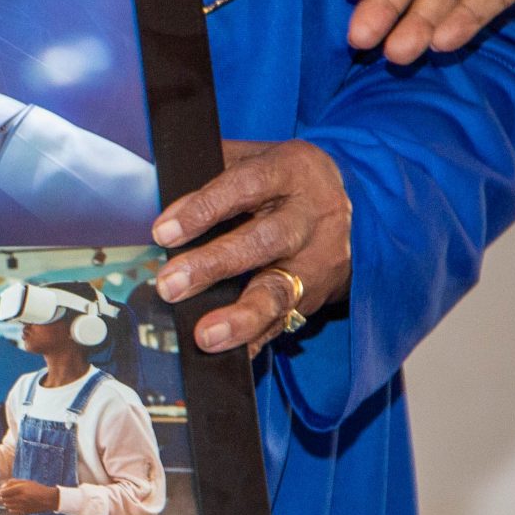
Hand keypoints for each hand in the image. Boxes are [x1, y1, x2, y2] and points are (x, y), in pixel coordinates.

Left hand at [0, 480, 61, 514]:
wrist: (48, 499)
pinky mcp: (23, 512)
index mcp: (20, 489)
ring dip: (7, 502)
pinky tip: (16, 504)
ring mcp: (22, 506)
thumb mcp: (26, 482)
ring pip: (7, 505)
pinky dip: (11, 508)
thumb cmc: (37, 489)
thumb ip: (13, 482)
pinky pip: (12, 511)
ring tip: (12, 499)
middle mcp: (20, 498)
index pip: (3, 492)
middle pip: (3, 499)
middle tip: (6, 494)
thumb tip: (3, 486)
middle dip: (3, 496)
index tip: (2, 490)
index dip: (1, 491)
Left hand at [152, 140, 351, 356]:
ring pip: (281, 288)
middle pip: (264, 241)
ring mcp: (320, 257)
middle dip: (214, 265)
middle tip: (170, 286)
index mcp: (292, 169)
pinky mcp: (318, 293)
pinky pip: (285, 321)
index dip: (204, 208)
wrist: (358, 211)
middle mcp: (312, 214)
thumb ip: (215, 170)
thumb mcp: (258, 159)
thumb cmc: (284, 183)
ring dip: (241, 316)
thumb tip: (156, 192)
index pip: (246, 185)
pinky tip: (230, 354)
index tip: (163, 232)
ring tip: (206, 335)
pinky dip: (255, 338)